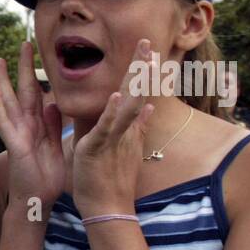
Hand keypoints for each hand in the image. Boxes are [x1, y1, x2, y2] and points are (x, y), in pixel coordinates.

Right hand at [0, 41, 65, 207]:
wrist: (38, 202)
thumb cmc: (46, 178)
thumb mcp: (55, 146)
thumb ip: (53, 126)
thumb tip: (53, 103)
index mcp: (38, 125)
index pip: (38, 93)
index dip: (39, 73)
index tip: (41, 54)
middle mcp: (25, 126)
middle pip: (23, 91)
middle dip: (23, 67)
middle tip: (24, 43)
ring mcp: (18, 135)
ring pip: (9, 103)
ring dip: (3, 82)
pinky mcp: (15, 146)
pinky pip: (5, 124)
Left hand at [72, 39, 156, 217]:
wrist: (107, 208)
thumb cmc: (111, 181)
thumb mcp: (126, 149)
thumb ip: (138, 127)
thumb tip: (150, 106)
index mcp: (129, 128)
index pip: (138, 94)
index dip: (142, 72)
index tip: (148, 49)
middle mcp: (126, 130)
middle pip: (137, 93)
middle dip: (142, 67)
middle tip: (147, 41)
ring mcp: (116, 138)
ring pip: (129, 106)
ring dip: (134, 81)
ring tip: (141, 58)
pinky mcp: (100, 148)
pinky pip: (107, 128)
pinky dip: (113, 111)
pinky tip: (118, 95)